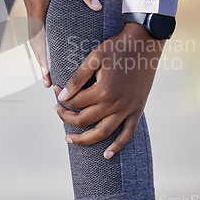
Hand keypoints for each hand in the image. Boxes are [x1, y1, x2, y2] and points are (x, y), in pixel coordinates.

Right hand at [6, 0, 101, 87]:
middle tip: (48, 81)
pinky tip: (50, 41)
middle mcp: (32, 6)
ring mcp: (32, 1)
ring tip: (48, 67)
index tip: (47, 77)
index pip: (38, 39)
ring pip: (34, 33)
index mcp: (37, 4)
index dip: (42, 60)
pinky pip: (37, 22)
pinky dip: (42, 37)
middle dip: (41, 62)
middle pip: (34, 41)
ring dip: (40, 51)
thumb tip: (98, 7)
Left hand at [53, 22, 164, 158]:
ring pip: (103, 133)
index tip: (55, 91)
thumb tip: (62, 96)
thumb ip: (77, 78)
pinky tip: (106, 155)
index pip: (75, 103)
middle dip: (66, 117)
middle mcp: (115, 104)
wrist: (144, 44)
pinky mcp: (137, 110)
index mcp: (103, 90)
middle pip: (85, 120)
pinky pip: (128, 133)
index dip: (61, 99)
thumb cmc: (117, 48)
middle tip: (57, 111)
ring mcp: (128, 109)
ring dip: (85, 139)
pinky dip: (117, 146)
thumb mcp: (94, 57)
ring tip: (70, 139)